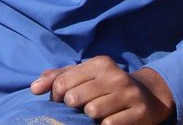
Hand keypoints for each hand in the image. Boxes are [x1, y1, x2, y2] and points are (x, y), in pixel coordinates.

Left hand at [30, 56, 173, 124]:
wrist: (147, 96)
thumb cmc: (105, 85)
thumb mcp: (83, 75)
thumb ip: (57, 78)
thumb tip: (34, 88)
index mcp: (100, 63)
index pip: (62, 82)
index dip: (56, 96)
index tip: (62, 100)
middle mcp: (116, 76)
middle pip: (75, 98)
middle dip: (72, 106)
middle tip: (81, 107)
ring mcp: (129, 94)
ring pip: (92, 111)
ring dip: (90, 116)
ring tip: (97, 112)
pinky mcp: (139, 113)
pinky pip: (109, 124)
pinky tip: (109, 120)